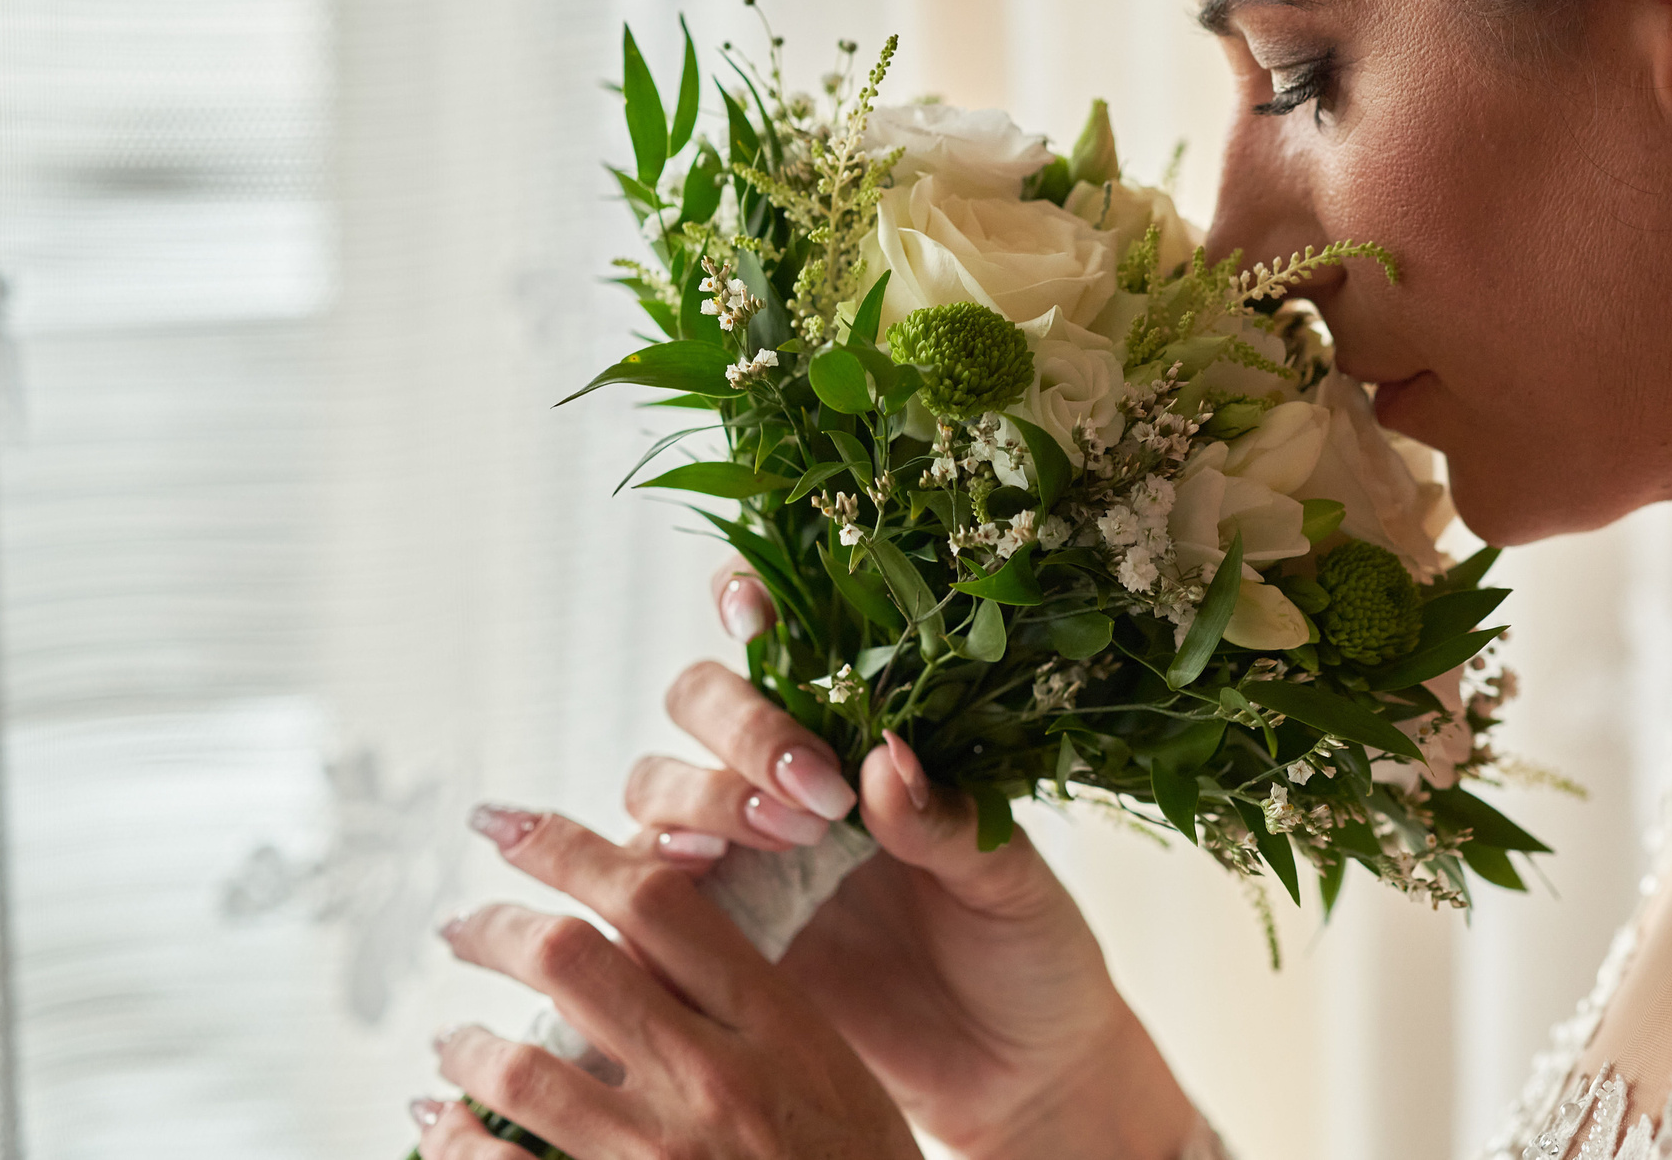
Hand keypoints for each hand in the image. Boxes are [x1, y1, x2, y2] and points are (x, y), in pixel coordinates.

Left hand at [413, 807, 918, 1159]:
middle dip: (497, 930)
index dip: (573, 849)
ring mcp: (659, 1157)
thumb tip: (658, 936)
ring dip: (466, 1047)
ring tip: (453, 1044)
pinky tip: (440, 1127)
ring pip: (521, 1066)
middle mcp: (712, 1079)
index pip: (659, 901)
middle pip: (572, 958)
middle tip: (462, 927)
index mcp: (775, 1025)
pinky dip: (456, 1141)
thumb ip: (753, 1002)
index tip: (518, 829)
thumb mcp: (833, 1070)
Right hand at [616, 557, 1196, 1159]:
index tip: (755, 611)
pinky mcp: (717, 934)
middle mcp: (790, 777)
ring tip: (774, 837)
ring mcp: (745, 854)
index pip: (785, 637)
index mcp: (866, 736)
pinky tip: (691, 881)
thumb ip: (945, 820)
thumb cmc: (1028, 951)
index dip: (748, 600)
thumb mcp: (1010, 880)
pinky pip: (644, 890)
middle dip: (739, 727)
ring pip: (659, 785)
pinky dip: (646, 874)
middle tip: (810, 789)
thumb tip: (883, 757)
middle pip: (701, 702)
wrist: (1015, 1071)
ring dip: (701, 796)